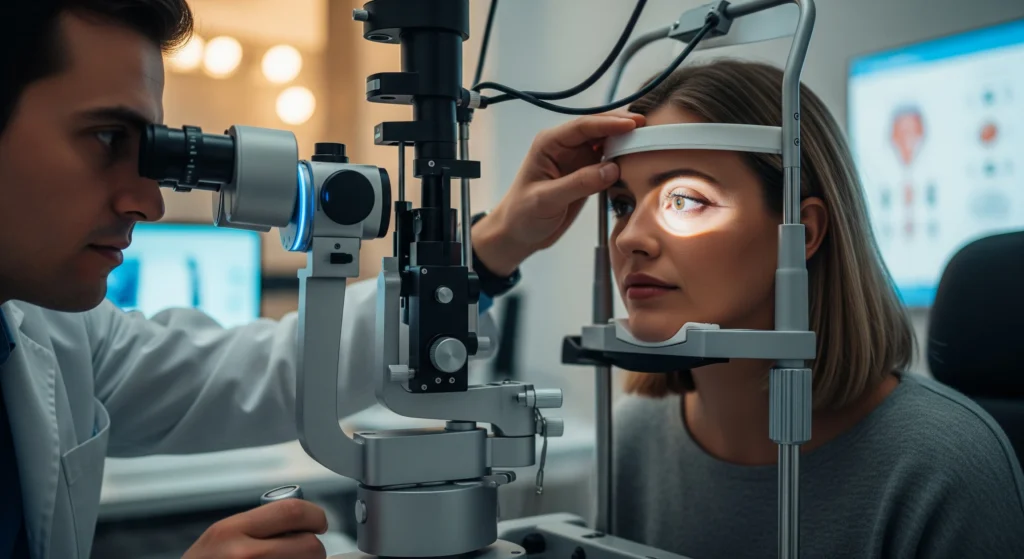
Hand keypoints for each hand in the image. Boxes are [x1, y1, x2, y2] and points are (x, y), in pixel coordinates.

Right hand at [183, 499, 327, 558]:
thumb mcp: (221, 537)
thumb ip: (257, 526)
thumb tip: (301, 521)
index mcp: (232, 531)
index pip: (292, 511)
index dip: (315, 515)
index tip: (319, 522)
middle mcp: (244, 555)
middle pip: (310, 546)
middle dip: (314, 549)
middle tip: (304, 552)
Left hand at [472, 110, 644, 275]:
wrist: (519, 234)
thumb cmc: (522, 215)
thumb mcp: (546, 200)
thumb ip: (578, 184)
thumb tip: (611, 169)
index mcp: (549, 144)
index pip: (583, 127)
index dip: (609, 123)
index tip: (633, 124)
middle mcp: (565, 147)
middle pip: (599, 129)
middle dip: (623, 126)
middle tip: (650, 127)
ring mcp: (577, 159)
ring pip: (607, 143)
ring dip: (627, 141)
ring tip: (651, 141)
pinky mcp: (586, 174)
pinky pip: (609, 161)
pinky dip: (624, 159)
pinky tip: (639, 160)